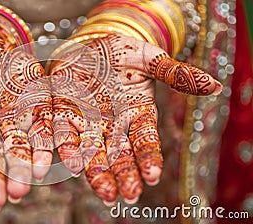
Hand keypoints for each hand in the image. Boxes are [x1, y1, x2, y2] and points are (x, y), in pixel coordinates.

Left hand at [50, 33, 221, 203]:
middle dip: (124, 175)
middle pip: (120, 154)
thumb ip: (175, 74)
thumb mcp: (150, 59)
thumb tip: (214, 85)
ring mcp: (89, 122)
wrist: (91, 45)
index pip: (145, 141)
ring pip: (94, 152)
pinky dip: (69, 150)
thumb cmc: (124, 53)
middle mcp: (114, 125)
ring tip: (104, 192)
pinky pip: (65, 135)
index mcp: (138, 115)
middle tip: (128, 195)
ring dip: (97, 173)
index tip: (152, 177)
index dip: (149, 159)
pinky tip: (73, 165)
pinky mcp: (65, 114)